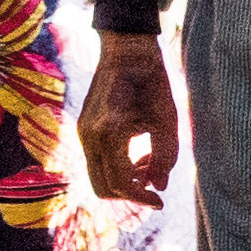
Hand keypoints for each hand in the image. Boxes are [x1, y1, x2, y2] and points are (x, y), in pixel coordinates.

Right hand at [76, 30, 179, 204]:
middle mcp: (90, 135)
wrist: (126, 50)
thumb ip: (165, 157)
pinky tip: (138, 155)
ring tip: (151, 165)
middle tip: (155, 187)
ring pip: (98, 176)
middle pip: (103, 187)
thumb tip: (159, 187)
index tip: (161, 201)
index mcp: (110, 132)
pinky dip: (116, 166)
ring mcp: (83, 132)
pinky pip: (96, 161)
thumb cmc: (151, 80)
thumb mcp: (167, 119)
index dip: (142, 197)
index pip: (121, 183)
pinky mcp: (84, 128)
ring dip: (124, 180)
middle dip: (130, 193)